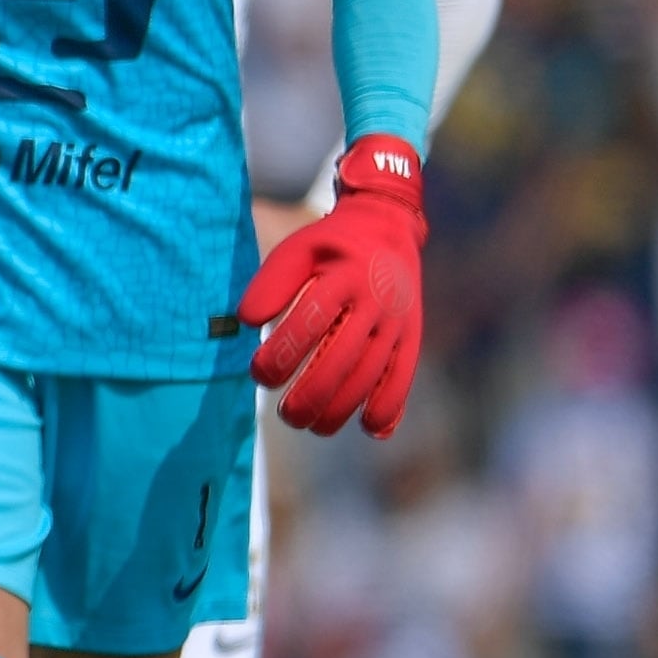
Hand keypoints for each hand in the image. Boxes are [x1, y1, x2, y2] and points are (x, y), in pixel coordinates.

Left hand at [235, 135, 425, 437]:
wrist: (387, 229)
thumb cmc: (330, 247)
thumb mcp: (297, 250)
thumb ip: (270, 283)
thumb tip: (246, 322)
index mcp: (342, 277)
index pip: (310, 322)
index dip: (281, 354)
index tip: (259, 374)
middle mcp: (374, 302)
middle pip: (342, 359)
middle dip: (310, 396)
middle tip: (285, 414)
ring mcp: (396, 323)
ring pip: (372, 377)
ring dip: (342, 410)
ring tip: (312, 426)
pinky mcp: (411, 338)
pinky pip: (404, 379)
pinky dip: (389, 408)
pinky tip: (369, 429)